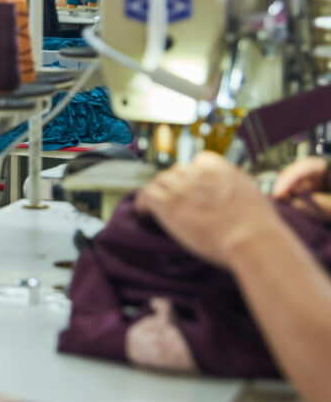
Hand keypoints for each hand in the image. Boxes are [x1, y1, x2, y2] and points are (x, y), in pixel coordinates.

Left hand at [134, 151, 282, 267]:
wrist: (252, 240)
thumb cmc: (258, 225)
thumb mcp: (251, 194)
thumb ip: (234, 186)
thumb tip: (230, 191)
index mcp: (218, 167)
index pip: (198, 161)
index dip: (193, 175)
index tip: (192, 185)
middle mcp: (197, 173)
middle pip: (177, 171)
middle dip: (176, 184)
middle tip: (175, 199)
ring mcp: (181, 188)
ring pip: (160, 181)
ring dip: (159, 192)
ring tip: (157, 205)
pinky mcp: (169, 204)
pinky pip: (146, 195)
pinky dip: (142, 203)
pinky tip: (143, 212)